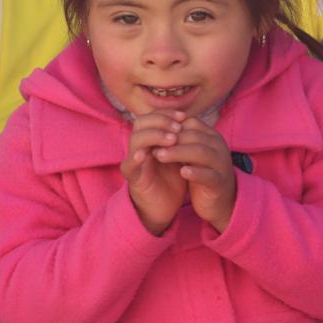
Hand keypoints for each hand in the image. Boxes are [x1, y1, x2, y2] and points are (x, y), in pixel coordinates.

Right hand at [121, 111, 187, 235]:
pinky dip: (135, 157)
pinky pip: (129, 164)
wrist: (164, 208)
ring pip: (135, 140)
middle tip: (178, 127)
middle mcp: (141, 147)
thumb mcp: (180, 157)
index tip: (184, 115)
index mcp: (152, 140)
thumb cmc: (173, 181)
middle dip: (161, 121)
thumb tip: (193, 120)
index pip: (153, 117)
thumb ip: (182, 141)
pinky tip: (145, 154)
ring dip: (153, 136)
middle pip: (141, 123)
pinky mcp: (133, 178)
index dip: (166, 114)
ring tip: (171, 139)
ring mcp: (135, 162)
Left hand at [153, 114, 236, 231]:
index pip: (191, 123)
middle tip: (151, 144)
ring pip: (201, 153)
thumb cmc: (203, 172)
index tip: (153, 134)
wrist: (220, 201)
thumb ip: (181, 141)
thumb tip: (157, 129)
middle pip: (194, 136)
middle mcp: (219, 147)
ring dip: (178, 153)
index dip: (171, 127)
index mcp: (212, 136)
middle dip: (171, 139)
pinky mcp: (220, 182)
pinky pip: (209, 175)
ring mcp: (221, 164)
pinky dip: (195, 173)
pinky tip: (182, 172)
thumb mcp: (192, 153)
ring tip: (159, 156)